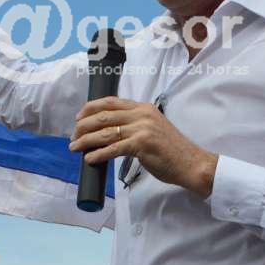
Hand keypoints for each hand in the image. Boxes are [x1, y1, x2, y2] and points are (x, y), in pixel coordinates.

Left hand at [69, 97, 218, 196]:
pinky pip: (113, 148)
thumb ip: (135, 125)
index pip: (111, 102)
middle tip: (73, 137)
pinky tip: (90, 159)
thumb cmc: (171, 150)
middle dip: (83, 126)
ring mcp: (142, 128)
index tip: (78, 118)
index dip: (90, 108)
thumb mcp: (152, 129)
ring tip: (75, 148)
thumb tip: (110, 132)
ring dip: (86, 140)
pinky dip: (98, 154)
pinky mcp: (141, 144)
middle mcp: (141, 114)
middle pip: (103, 116)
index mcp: (143, 108)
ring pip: (105, 132)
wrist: (191, 163)